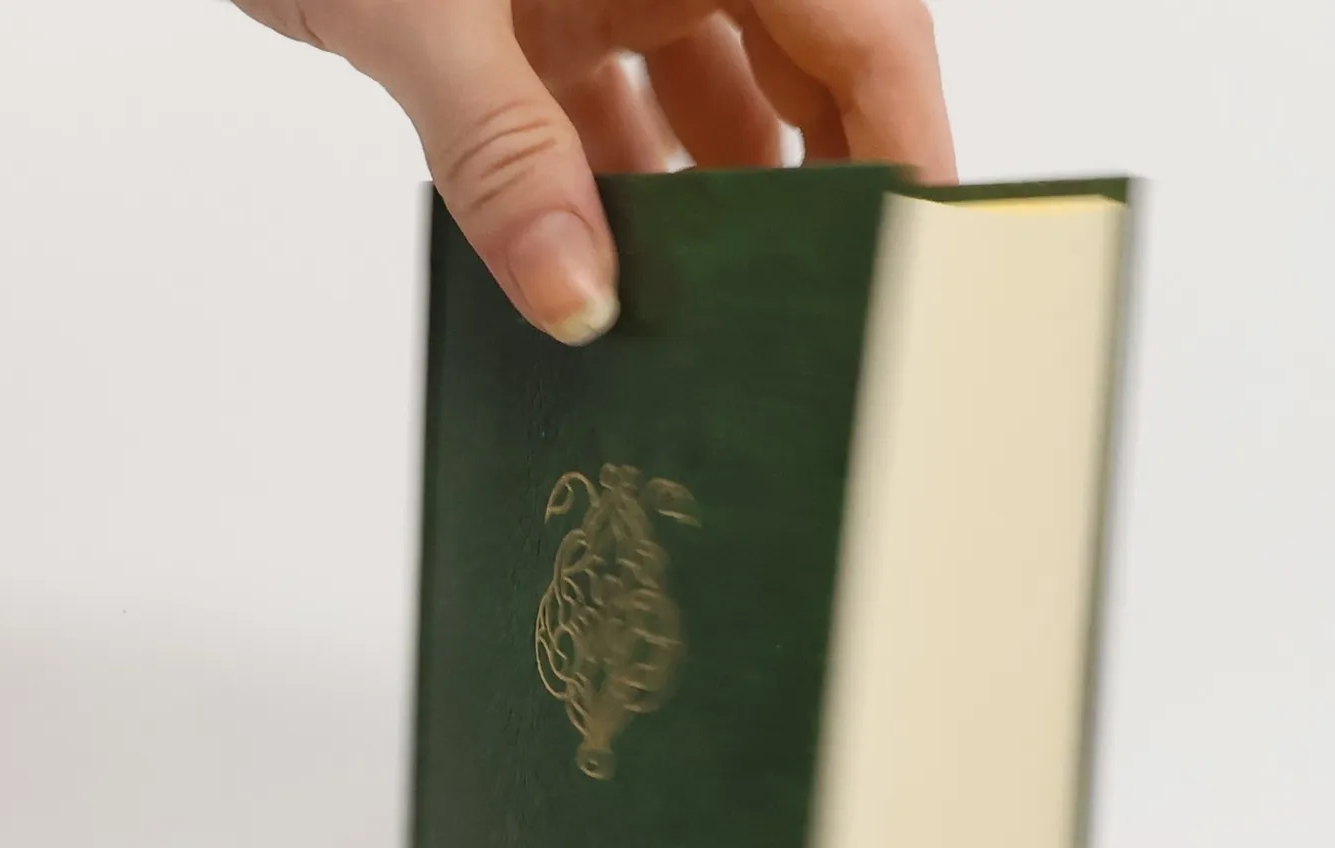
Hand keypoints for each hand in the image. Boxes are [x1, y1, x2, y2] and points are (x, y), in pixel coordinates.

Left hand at [231, 0, 955, 344]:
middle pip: (809, 75)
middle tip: (810, 321)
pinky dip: (613, 196)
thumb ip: (500, 154)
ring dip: (707, 214)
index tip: (913, 261)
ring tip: (707, 326)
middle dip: (811, 197)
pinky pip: (621, 116)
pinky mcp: (552, 12)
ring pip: (717, 106)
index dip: (908, 140)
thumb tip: (577, 303)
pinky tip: (601, 279)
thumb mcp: (421, 3)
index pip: (870, 25)